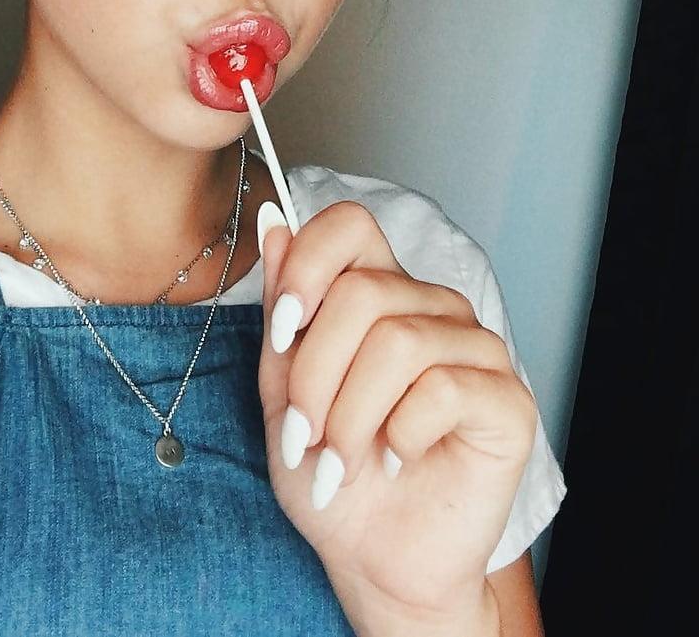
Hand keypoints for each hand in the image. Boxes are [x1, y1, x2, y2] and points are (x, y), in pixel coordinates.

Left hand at [257, 200, 536, 622]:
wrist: (371, 558)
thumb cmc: (327, 471)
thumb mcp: (282, 387)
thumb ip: (283, 308)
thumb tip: (274, 223)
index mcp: (379, 290)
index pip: (351, 223)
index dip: (309, 263)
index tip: (282, 329)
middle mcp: (432, 307)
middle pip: (363, 291)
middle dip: (316, 374)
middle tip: (305, 434)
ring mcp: (476, 349)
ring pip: (397, 342)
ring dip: (349, 415)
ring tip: (340, 460)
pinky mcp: (507, 401)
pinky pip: (442, 388)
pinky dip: (401, 433)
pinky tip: (398, 458)